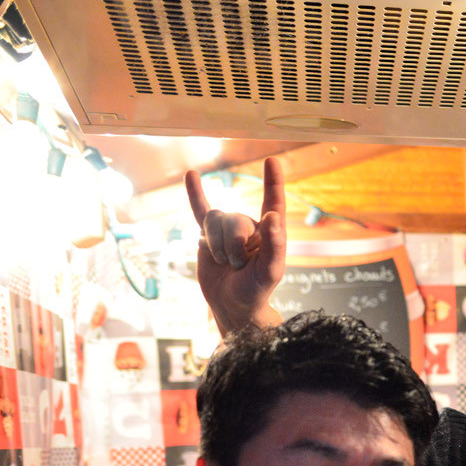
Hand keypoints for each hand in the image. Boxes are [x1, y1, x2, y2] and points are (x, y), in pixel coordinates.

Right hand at [185, 156, 286, 335]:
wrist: (232, 304)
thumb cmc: (256, 289)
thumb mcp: (270, 271)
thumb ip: (274, 244)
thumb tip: (273, 214)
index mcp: (270, 231)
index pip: (273, 201)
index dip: (273, 182)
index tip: (272, 161)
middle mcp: (250, 225)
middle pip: (234, 219)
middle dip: (232, 246)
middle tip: (238, 266)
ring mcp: (228, 228)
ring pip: (214, 220)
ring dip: (216, 245)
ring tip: (225, 263)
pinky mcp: (208, 234)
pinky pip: (199, 211)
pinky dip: (195, 194)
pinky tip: (191, 175)